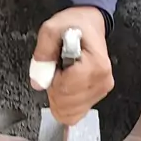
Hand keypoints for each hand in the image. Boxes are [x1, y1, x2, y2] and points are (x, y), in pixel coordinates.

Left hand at [30, 7, 113, 124]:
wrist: (88, 24)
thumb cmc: (73, 26)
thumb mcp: (51, 29)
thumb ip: (43, 53)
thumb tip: (38, 82)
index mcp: (95, 65)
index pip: (65, 88)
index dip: (52, 80)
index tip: (54, 65)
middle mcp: (102, 81)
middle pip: (67, 104)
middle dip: (54, 90)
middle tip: (57, 70)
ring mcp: (101, 91)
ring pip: (70, 113)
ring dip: (58, 98)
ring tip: (63, 77)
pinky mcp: (98, 97)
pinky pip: (75, 115)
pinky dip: (64, 107)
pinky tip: (64, 90)